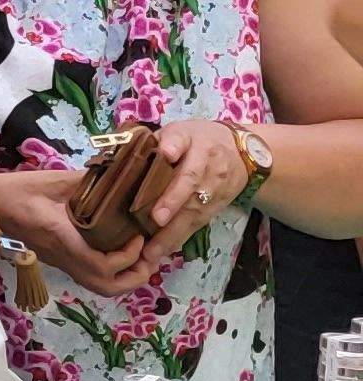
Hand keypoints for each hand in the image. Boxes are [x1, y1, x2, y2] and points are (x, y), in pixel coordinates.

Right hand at [0, 165, 163, 298]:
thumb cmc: (16, 190)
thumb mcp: (54, 181)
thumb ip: (87, 182)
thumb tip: (120, 175)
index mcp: (61, 237)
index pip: (101, 264)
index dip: (128, 256)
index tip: (138, 235)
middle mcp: (63, 257)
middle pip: (105, 286)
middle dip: (134, 276)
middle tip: (149, 255)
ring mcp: (60, 262)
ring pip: (98, 286)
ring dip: (125, 278)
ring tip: (139, 258)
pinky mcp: (58, 260)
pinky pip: (90, 276)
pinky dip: (112, 272)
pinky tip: (119, 252)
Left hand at [135, 120, 256, 269]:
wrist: (241, 153)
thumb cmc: (200, 140)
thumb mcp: (183, 130)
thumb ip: (163, 139)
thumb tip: (139, 149)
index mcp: (195, 142)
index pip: (184, 142)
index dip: (175, 147)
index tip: (167, 154)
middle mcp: (208, 166)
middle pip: (191, 184)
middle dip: (174, 202)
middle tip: (155, 220)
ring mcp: (215, 189)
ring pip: (195, 210)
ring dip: (173, 231)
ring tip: (152, 250)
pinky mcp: (216, 207)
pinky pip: (198, 223)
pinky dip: (180, 237)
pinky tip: (163, 250)